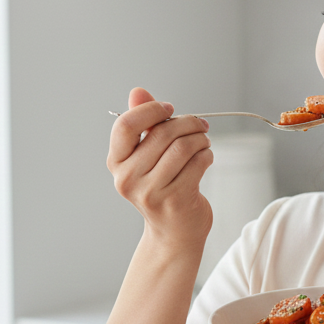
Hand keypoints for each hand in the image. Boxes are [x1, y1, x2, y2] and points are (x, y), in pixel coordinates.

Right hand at [108, 88, 213, 246]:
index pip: (126, 125)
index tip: (169, 108)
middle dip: (187, 123)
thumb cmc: (162, 188)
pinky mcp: (175, 200)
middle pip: (162, 133)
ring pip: (183, 147)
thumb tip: (138, 91)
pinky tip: (206, 157)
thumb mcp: (146, 156)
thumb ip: (143, 124)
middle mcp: (128, 178)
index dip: (151, 110)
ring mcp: (151, 192)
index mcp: (116, 163)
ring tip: (204, 142)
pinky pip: (197, 163)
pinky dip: (206, 155)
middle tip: (199, 125)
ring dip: (200, 139)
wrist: (173, 232)